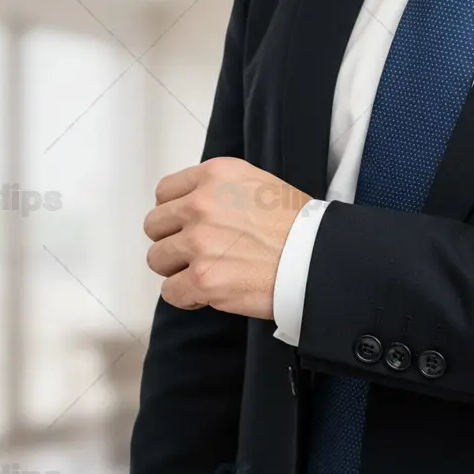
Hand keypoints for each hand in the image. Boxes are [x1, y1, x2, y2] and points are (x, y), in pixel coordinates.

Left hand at [144, 157, 312, 319]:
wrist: (319, 258)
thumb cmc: (298, 226)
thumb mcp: (257, 183)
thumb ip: (218, 190)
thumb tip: (190, 207)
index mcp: (214, 176)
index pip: (164, 192)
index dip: (173, 213)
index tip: (184, 226)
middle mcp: (201, 204)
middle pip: (154, 226)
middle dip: (172, 241)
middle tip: (195, 253)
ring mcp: (199, 243)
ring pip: (157, 259)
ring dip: (177, 270)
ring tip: (205, 272)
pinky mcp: (203, 279)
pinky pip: (171, 292)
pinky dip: (187, 297)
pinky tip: (208, 294)